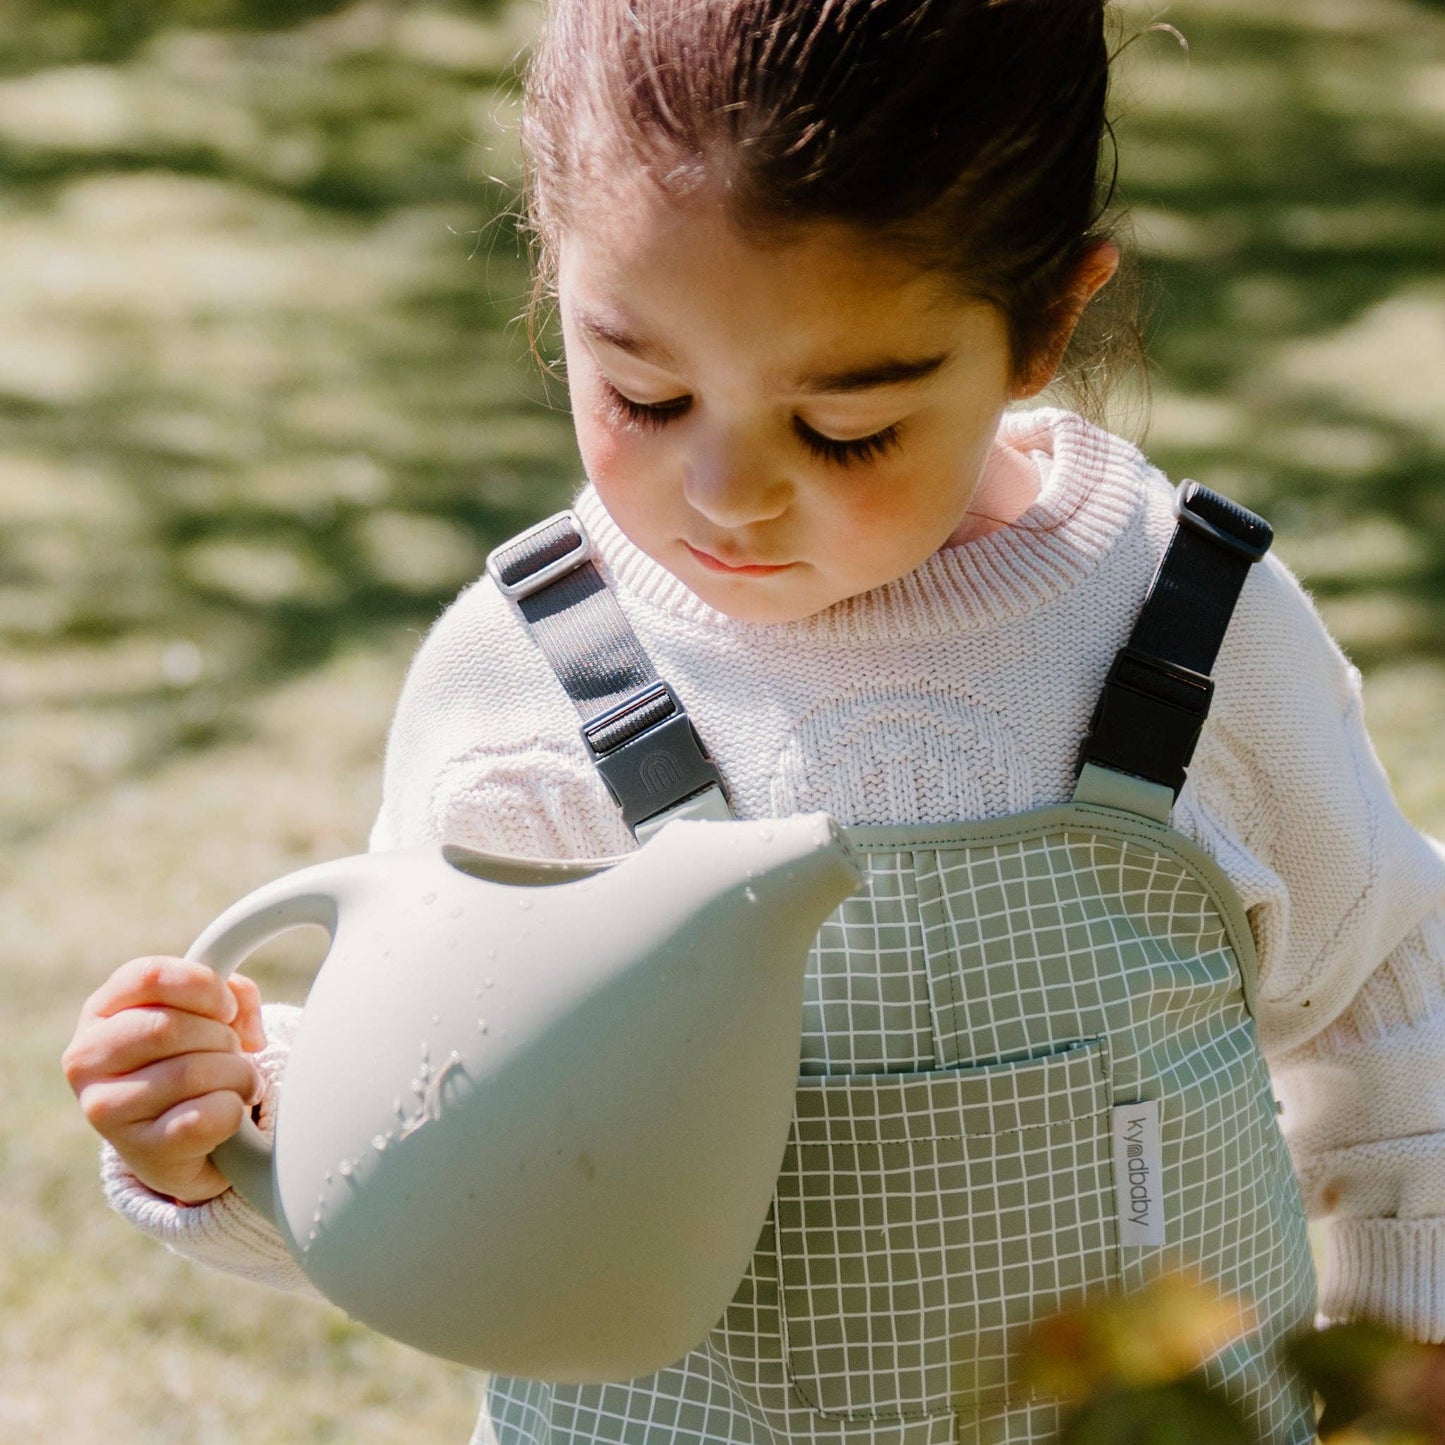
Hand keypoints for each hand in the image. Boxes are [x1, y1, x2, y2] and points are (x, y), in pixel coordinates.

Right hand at [63, 957, 265, 1204]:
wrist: (186, 1136)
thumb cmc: (195, 1056)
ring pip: (189, 1073)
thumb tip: (250, 1033)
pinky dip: (232, 1109)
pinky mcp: (138, 1150)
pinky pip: (202, 1119)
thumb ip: (234, 996)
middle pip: (169, 1027)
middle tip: (233, 1052)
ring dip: (236, 1074)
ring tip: (238, 1082)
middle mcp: (88, 1058)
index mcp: (102, 1011)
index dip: (203, 986)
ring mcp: (104, 1109)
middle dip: (222, 1037)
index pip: (150, 977)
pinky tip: (229, 1110)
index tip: (226, 1008)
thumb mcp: (208, 1013)